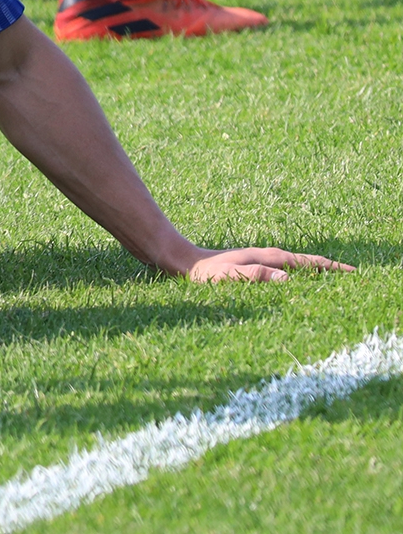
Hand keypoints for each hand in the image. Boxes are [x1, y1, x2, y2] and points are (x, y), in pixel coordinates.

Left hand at [185, 247, 353, 282]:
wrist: (183, 262)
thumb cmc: (205, 274)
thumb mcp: (230, 276)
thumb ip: (257, 276)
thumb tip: (288, 278)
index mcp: (267, 257)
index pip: (306, 262)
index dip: (329, 268)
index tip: (351, 272)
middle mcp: (266, 255)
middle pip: (305, 261)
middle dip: (328, 268)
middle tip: (351, 276)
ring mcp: (260, 258)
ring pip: (295, 264)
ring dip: (314, 270)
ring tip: (331, 279)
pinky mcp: (252, 264)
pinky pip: (283, 268)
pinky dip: (298, 273)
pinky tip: (297, 281)